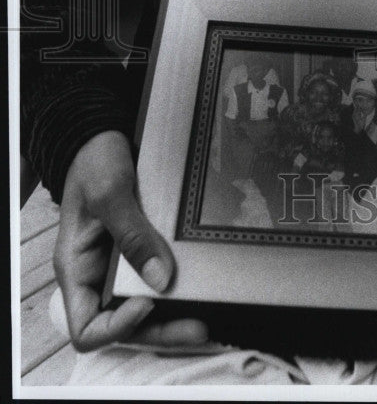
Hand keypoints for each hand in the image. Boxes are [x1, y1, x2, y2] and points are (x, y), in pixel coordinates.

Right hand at [54, 130, 208, 351]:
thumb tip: (159, 279)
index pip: (86, 326)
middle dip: (160, 332)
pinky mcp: (144, 251)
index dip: (116, 327)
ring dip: (174, 320)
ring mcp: (123, 265)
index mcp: (77, 269)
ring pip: (147, 311)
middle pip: (124, 325)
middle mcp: (99, 275)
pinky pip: (160, 283)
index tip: (147, 305)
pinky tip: (204, 294)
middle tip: (198, 329)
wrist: (105, 135)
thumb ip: (132, 235)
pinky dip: (181, 294)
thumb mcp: (109, 192)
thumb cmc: (95, 160)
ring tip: (208, 322)